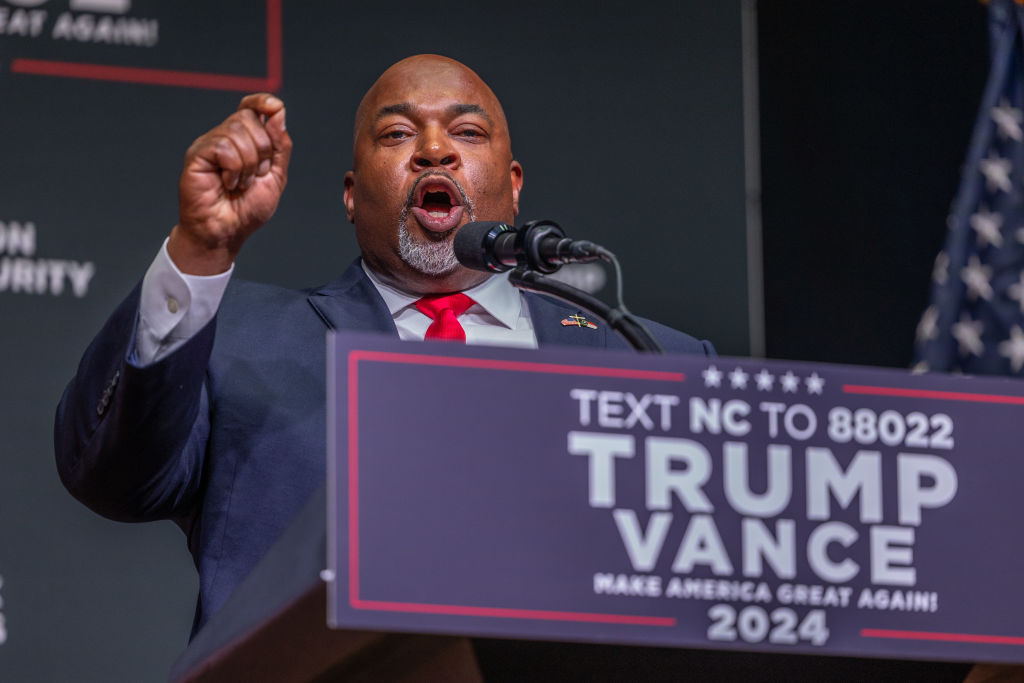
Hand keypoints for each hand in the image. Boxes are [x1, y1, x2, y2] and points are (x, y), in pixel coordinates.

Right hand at [168, 93, 291, 274]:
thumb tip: (278, 113)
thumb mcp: (275, 176)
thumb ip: (280, 145)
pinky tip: (227, 184)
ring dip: (248, 165)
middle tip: (255, 176)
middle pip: (249, 118)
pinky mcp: (196, 154)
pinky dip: (233, 170)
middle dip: (263, 151)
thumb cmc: (247, 209)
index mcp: (244, 140)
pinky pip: (223, 148)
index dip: (262, 101)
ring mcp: (209, 144)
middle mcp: (224, 137)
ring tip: (240, 184)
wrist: (227, 232)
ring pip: (236, 132)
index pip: (251, 106)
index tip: (274, 107)